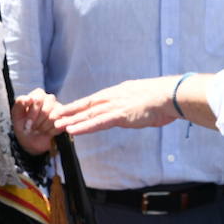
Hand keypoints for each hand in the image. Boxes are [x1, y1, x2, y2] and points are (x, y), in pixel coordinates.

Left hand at [11, 88, 60, 155]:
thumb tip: (27, 98)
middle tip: (32, 127)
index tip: (27, 122)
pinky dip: (50, 131)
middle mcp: (49, 99)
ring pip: (53, 117)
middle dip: (37, 121)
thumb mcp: (16, 116)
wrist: (32, 142)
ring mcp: (59, 108)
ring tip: (39, 130)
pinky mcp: (64, 119)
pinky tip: (47, 132)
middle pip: (45, 109)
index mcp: (37, 95)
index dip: (32, 112)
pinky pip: (59, 125)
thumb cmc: (24, 126)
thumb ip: (19, 104)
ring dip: (43, 127)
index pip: (37, 99)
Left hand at [50, 77, 182, 135]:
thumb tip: (128, 109)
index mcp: (117, 93)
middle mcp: (112, 98)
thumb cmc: (159, 99)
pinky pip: (97, 123)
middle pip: (86, 106)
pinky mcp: (119, 116)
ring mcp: (114, 106)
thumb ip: (130, 104)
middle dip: (69, 112)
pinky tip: (73, 130)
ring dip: (72, 120)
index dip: (78, 106)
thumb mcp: (140, 98)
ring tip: (57, 125)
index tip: (66, 110)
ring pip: (88, 115)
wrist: (169, 96)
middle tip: (54, 117)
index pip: (93, 100)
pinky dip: (84, 127)